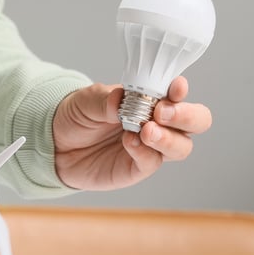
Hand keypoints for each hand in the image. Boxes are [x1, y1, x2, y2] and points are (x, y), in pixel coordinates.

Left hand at [53, 77, 212, 190]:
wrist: (56, 144)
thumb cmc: (78, 117)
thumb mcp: (87, 101)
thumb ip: (107, 99)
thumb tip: (122, 98)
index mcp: (153, 99)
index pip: (179, 94)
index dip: (181, 90)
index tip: (176, 86)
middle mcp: (160, 123)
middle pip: (197, 121)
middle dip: (187, 116)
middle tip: (162, 112)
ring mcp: (151, 147)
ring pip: (182, 146)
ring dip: (168, 138)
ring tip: (146, 131)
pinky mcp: (137, 168)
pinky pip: (152, 163)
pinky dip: (144, 153)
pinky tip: (129, 143)